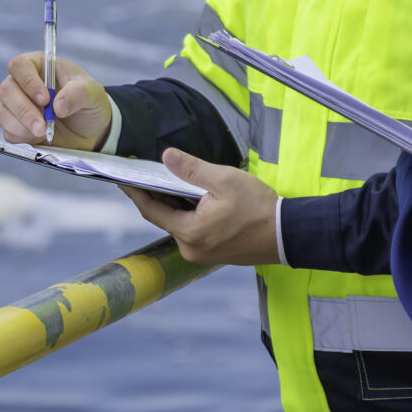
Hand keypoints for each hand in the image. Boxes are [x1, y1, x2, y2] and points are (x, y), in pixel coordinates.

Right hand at [0, 52, 111, 150]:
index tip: (45, 99)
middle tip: (43, 125)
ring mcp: (16, 106)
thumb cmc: (88, 103)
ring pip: (2, 113)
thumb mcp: (92, 93)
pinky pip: (7, 132)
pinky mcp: (16, 127)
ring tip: (44, 132)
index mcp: (39, 67)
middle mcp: (22, 84)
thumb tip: (58, 105)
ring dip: (21, 126)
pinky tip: (40, 138)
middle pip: (6, 90)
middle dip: (24, 110)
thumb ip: (78, 94)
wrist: (91, 130)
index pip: (20, 66)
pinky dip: (22, 138)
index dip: (28, 82)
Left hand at [119, 149, 278, 266]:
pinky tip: (194, 198)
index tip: (122, 178)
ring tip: (172, 181)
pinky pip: (193, 231)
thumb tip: (166, 157)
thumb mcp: (224, 180)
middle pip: (165, 217)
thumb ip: (192, 169)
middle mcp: (191, 248)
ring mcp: (202, 254)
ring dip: (175, 204)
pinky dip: (189, 214)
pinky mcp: (213, 254)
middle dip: (156, 195)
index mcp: (190, 231)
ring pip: (179, 224)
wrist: (288, 234)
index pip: (151, 210)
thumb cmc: (258, 208)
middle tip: (146, 173)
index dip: (135, 192)